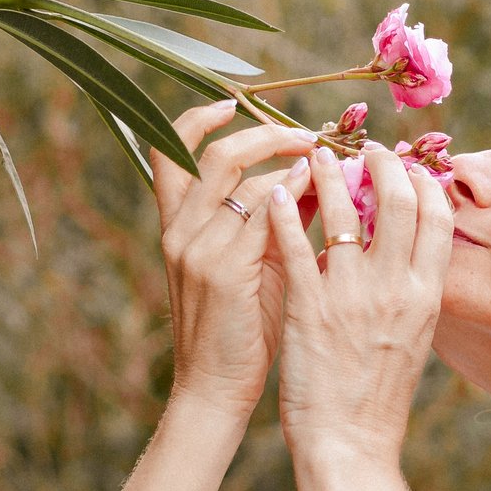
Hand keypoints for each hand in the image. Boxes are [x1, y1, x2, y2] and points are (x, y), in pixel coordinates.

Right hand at [152, 100, 318, 417]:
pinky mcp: (222, 270)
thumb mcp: (246, 265)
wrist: (214, 388)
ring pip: (237, 177)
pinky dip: (290, 195)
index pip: (167, 151)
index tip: (233, 103)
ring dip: (284, 158)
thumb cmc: (238, 330)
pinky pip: (258, 215)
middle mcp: (178, 230)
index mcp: (175, 225)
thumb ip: (267, 222)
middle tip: (306, 136)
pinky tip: (319, 190)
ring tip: (323, 157)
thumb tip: (310, 179)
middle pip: (211, 152)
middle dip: (262, 134)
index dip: (195, 118)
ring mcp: (196, 249)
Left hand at [270, 140, 453, 465]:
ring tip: (316, 154)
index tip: (405, 165)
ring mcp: (351, 297)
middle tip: (365, 149)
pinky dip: (287, 214)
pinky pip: (297, 247)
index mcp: (426, 297)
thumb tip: (407, 252)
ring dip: (331, 174)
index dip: (422, 181)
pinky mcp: (308, 309)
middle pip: (398, 202)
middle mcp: (395, 290)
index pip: (436, 218)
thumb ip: (412, 293)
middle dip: (382, 164)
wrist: (350, 445)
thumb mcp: (414, 339)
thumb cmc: (379, 397)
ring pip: (345, 213)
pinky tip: (278, 193)